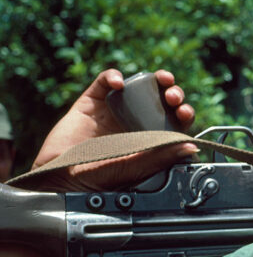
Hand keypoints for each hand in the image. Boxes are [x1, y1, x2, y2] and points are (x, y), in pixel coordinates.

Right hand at [32, 69, 196, 190]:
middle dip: (174, 94)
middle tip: (174, 98)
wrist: (59, 178)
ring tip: (161, 80)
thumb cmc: (95, 179)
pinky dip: (113, 77)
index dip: (183, 114)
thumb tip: (191, 146)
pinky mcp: (91, 103)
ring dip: (154, 81)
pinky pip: (104, 82)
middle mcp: (134, 124)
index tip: (185, 113)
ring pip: (139, 88)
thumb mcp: (132, 168)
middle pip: (161, 102)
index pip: (173, 122)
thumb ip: (160, 156)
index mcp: (149, 140)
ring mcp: (114, 111)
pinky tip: (119, 83)